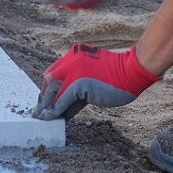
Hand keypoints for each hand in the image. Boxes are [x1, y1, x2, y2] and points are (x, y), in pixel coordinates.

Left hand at [33, 43, 159, 120]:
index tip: (45, 99)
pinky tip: (52, 117)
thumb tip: (63, 107)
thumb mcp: (93, 78)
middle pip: (50, 79)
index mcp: (74, 54)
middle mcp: (71, 60)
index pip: (55, 71)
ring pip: (53, 89)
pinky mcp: (79, 83)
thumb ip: (78, 89)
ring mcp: (74, 70)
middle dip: (43, 96)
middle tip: (40, 110)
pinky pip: (62, 99)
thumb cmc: (118, 76)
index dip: (48, 87)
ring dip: (45, 105)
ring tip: (42, 117)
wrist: (132, 72)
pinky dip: (55, 109)